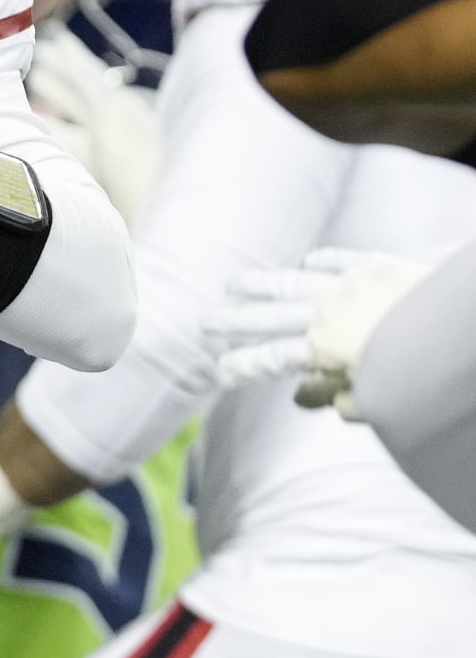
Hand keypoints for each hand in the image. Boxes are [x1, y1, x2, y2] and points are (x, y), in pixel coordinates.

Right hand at [208, 247, 430, 418]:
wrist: (455, 327)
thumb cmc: (418, 373)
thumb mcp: (376, 398)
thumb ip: (336, 397)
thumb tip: (302, 398)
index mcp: (323, 347)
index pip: (269, 358)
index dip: (241, 365)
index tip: (218, 371)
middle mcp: (327, 312)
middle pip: (269, 316)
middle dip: (234, 320)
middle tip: (205, 321)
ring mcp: (350, 285)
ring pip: (293, 281)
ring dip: (260, 283)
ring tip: (233, 284)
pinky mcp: (378, 267)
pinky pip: (343, 260)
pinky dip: (323, 260)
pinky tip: (309, 259)